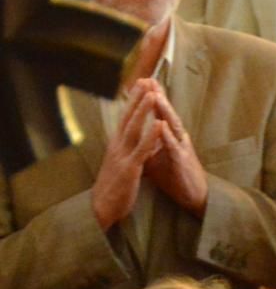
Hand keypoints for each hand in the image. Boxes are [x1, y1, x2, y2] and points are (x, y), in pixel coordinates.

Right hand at [91, 81, 164, 229]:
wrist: (102, 209)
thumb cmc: (115, 185)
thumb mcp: (120, 160)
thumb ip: (126, 146)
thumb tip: (131, 133)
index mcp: (117, 144)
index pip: (126, 118)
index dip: (133, 100)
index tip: (141, 83)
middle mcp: (118, 146)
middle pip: (128, 117)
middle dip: (137, 98)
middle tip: (145, 79)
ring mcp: (123, 156)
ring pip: (134, 129)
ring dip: (143, 110)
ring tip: (152, 94)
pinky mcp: (130, 169)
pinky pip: (142, 149)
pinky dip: (151, 135)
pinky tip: (159, 124)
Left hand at [140, 83, 208, 216]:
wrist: (192, 195)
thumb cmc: (174, 175)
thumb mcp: (156, 155)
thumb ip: (148, 142)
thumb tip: (134, 133)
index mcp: (169, 136)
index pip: (159, 113)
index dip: (152, 97)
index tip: (142, 81)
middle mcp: (177, 138)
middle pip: (167, 113)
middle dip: (158, 96)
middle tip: (149, 79)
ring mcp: (181, 148)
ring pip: (172, 125)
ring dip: (164, 110)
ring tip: (156, 96)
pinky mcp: (181, 161)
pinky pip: (173, 146)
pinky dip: (167, 135)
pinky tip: (161, 125)